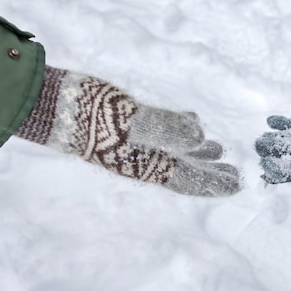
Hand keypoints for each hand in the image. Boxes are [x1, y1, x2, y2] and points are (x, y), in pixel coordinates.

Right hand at [15, 66, 240, 196]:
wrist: (53, 105)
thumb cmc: (93, 115)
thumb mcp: (131, 121)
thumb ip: (165, 128)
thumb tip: (200, 139)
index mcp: (146, 164)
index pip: (187, 179)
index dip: (212, 183)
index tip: (237, 185)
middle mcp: (142, 158)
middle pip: (183, 169)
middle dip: (209, 171)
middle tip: (233, 173)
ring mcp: (133, 143)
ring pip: (173, 152)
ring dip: (196, 153)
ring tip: (216, 149)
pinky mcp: (126, 125)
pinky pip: (160, 132)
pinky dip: (178, 130)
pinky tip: (187, 122)